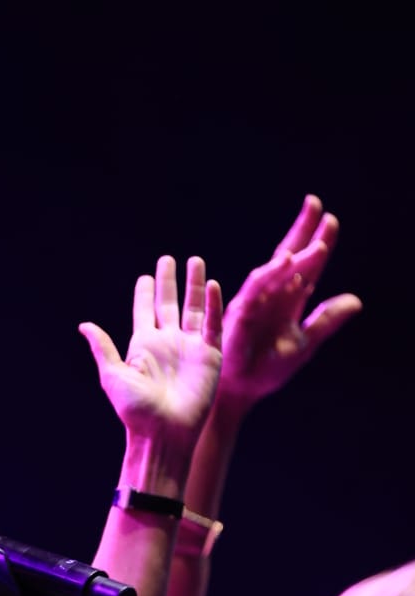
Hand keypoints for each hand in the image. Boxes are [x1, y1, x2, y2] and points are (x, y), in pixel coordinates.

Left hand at [79, 256, 223, 443]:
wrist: (164, 433)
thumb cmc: (135, 410)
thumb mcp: (113, 376)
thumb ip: (102, 348)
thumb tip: (84, 325)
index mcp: (143, 346)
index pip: (144, 312)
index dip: (144, 293)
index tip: (145, 277)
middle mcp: (167, 343)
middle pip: (169, 304)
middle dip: (169, 282)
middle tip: (168, 259)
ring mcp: (189, 348)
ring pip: (193, 309)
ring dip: (194, 286)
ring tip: (194, 261)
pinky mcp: (209, 356)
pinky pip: (212, 325)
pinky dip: (213, 305)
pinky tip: (212, 285)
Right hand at [216, 195, 361, 413]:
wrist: (240, 392)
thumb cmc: (266, 369)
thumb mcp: (304, 343)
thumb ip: (327, 321)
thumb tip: (356, 300)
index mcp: (287, 302)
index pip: (306, 266)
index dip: (318, 243)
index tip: (331, 220)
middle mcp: (271, 296)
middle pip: (287, 256)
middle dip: (302, 231)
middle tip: (314, 204)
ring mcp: (255, 302)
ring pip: (275, 271)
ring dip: (294, 255)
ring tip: (315, 243)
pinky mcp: (240, 313)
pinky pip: (256, 288)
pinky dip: (269, 274)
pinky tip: (283, 261)